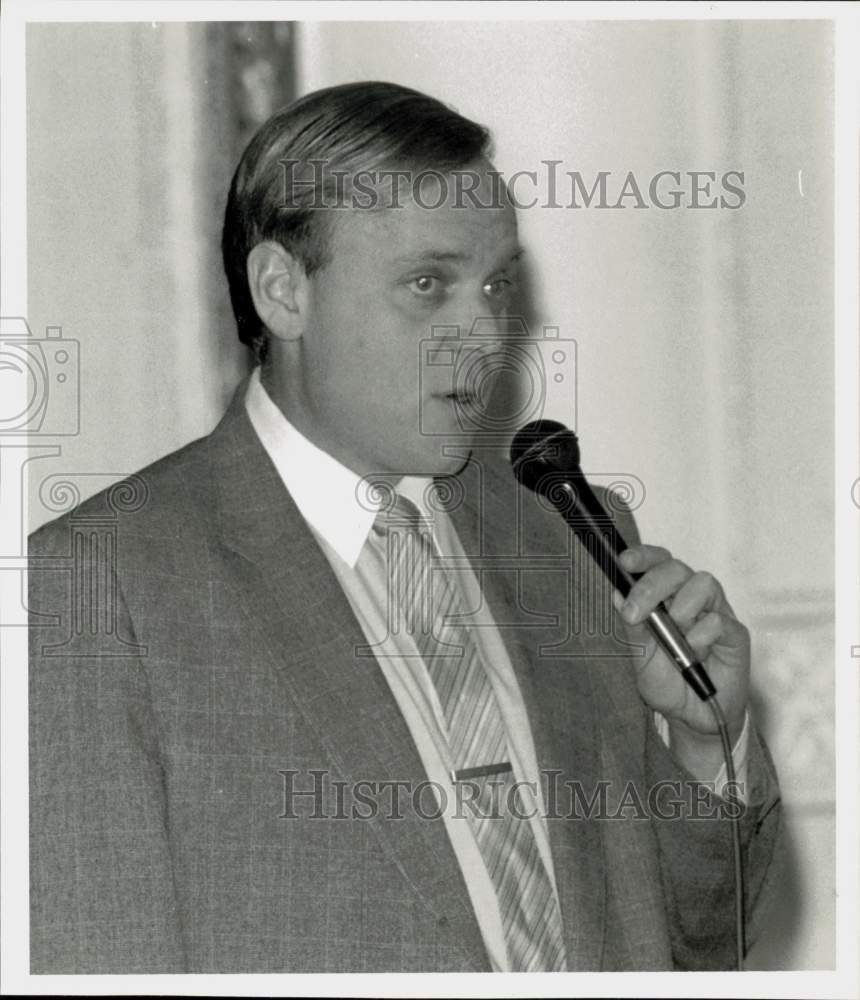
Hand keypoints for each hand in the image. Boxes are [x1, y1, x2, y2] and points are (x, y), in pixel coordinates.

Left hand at [611, 545, 749, 768]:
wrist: (693, 717)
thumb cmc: (667, 682)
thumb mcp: (641, 657)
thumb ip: (633, 627)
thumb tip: (617, 594)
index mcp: (666, 597)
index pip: (658, 562)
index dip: (643, 556)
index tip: (624, 561)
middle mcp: (691, 598)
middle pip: (677, 568)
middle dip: (652, 585)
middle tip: (634, 613)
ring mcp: (716, 613)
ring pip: (704, 584)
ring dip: (681, 608)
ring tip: (675, 637)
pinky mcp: (735, 633)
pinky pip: (718, 620)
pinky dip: (700, 638)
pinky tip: (695, 655)